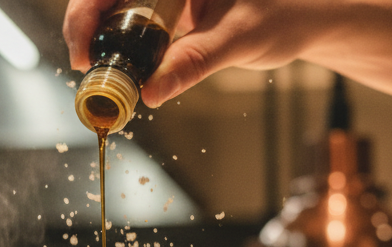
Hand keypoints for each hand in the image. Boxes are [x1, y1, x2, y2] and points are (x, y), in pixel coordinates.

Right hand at [64, 0, 319, 106]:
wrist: (308, 17)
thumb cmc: (284, 14)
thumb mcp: (238, 39)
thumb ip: (194, 63)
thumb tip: (152, 93)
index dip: (85, 14)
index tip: (83, 54)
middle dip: (88, 28)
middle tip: (87, 69)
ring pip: (115, 8)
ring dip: (103, 40)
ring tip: (103, 75)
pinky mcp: (169, 6)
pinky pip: (133, 20)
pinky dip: (124, 46)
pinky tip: (124, 71)